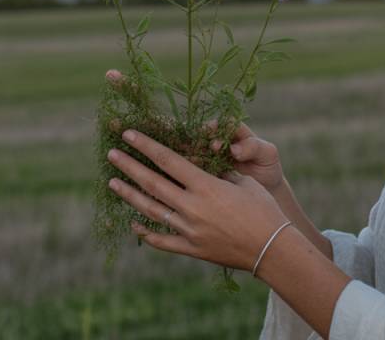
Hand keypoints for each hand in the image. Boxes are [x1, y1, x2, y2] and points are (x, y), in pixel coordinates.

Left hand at [106, 127, 291, 272]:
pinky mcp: (191, 248)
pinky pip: (162, 240)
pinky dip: (145, 231)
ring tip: (112, 183)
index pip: (169, 160)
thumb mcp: (243, 183)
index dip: (147, 146)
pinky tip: (133, 222)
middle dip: (130, 166)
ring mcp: (189, 230)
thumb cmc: (264, 210)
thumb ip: (218, 175)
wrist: (271, 248)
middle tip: (112, 154)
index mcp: (206, 186)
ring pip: (151, 210)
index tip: (129, 134)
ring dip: (130, 195)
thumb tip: (201, 169)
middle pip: (153, 183)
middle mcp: (192, 207)